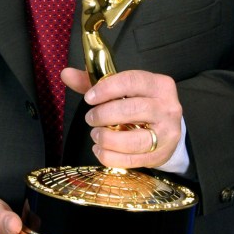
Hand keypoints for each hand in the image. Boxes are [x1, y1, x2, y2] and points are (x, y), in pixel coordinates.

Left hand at [61, 67, 182, 168]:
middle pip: (131, 110)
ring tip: (95, 134)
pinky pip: (132, 160)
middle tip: (90, 118)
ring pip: (133, 140)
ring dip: (107, 138)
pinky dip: (110, 156)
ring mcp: (167, 133)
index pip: (131, 81)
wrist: (166, 128)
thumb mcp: (121, 88)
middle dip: (104, 115)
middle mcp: (168, 107)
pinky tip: (100, 149)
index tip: (89, 98)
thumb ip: (93, 81)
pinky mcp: (160, 154)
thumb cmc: (139, 103)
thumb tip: (66, 74)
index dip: (106, 89)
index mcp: (159, 84)